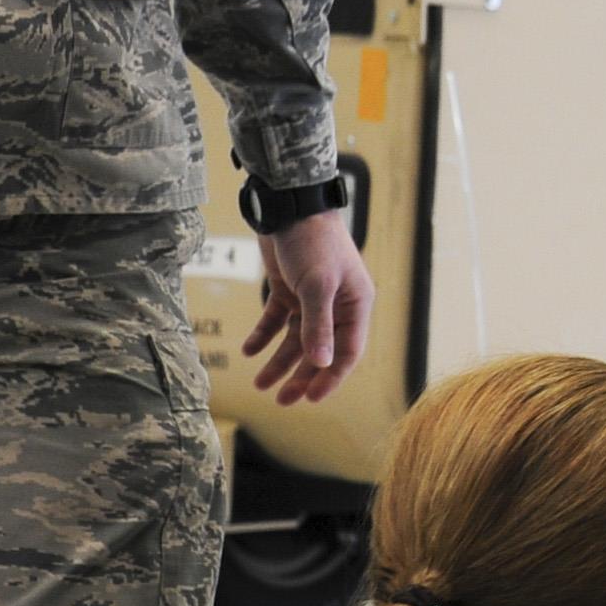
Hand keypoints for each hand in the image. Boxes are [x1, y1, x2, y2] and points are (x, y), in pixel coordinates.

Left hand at [244, 211, 375, 404]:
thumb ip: (318, 325)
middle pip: (319, 351)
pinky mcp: (289, 290)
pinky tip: (250, 351)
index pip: (347, 352)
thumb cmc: (313, 241)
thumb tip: (321, 363)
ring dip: (279, 362)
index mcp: (355, 305)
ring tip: (260, 385)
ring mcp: (311, 299)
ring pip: (296, 340)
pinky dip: (264, 336)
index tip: (310, 399)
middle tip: (281, 401)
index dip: (329, 378)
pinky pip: (277, 321)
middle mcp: (336, 306)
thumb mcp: (317, 285)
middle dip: (300, 377)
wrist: (290, 205)